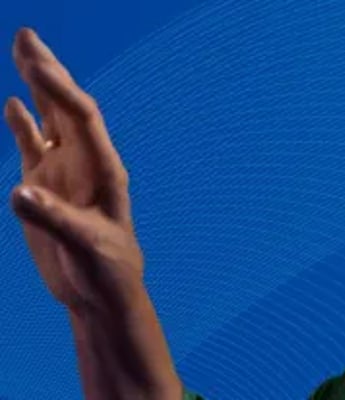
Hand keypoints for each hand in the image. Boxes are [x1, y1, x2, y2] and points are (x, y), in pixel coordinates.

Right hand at [9, 27, 178, 399]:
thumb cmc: (105, 270)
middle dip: (47, 70)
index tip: (35, 64)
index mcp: (104, 169)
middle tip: (26, 35)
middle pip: (65, 106)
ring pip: (48, 118)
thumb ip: (52, 218)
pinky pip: (32, 145)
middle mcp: (85, 161)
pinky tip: (14, 102)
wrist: (100, 293)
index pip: (80, 118)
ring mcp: (63, 170)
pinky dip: (23, 123)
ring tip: (22, 50)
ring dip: (36, 85)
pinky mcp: (44, 185)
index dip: (58, 90)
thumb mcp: (84, 246)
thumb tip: (19, 192)